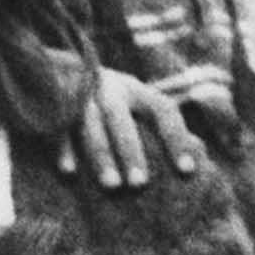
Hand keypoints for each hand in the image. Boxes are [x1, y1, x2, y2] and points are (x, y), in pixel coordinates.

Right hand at [58, 67, 204, 188]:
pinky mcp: (52, 104)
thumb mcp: (134, 101)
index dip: (176, 139)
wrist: (54, 67)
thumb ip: (161, 123)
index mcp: (136, 90)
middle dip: (131, 152)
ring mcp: (79, 97)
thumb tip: (201, 148)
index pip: (163, 111)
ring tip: (111, 186)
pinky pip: (58, 128)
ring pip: (92, 126)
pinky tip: (69, 173)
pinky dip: (63, 149)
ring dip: (102, 155)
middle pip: (121, 120)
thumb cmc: (106, 98)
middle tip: (140, 185)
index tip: (187, 171)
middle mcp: (109, 90)